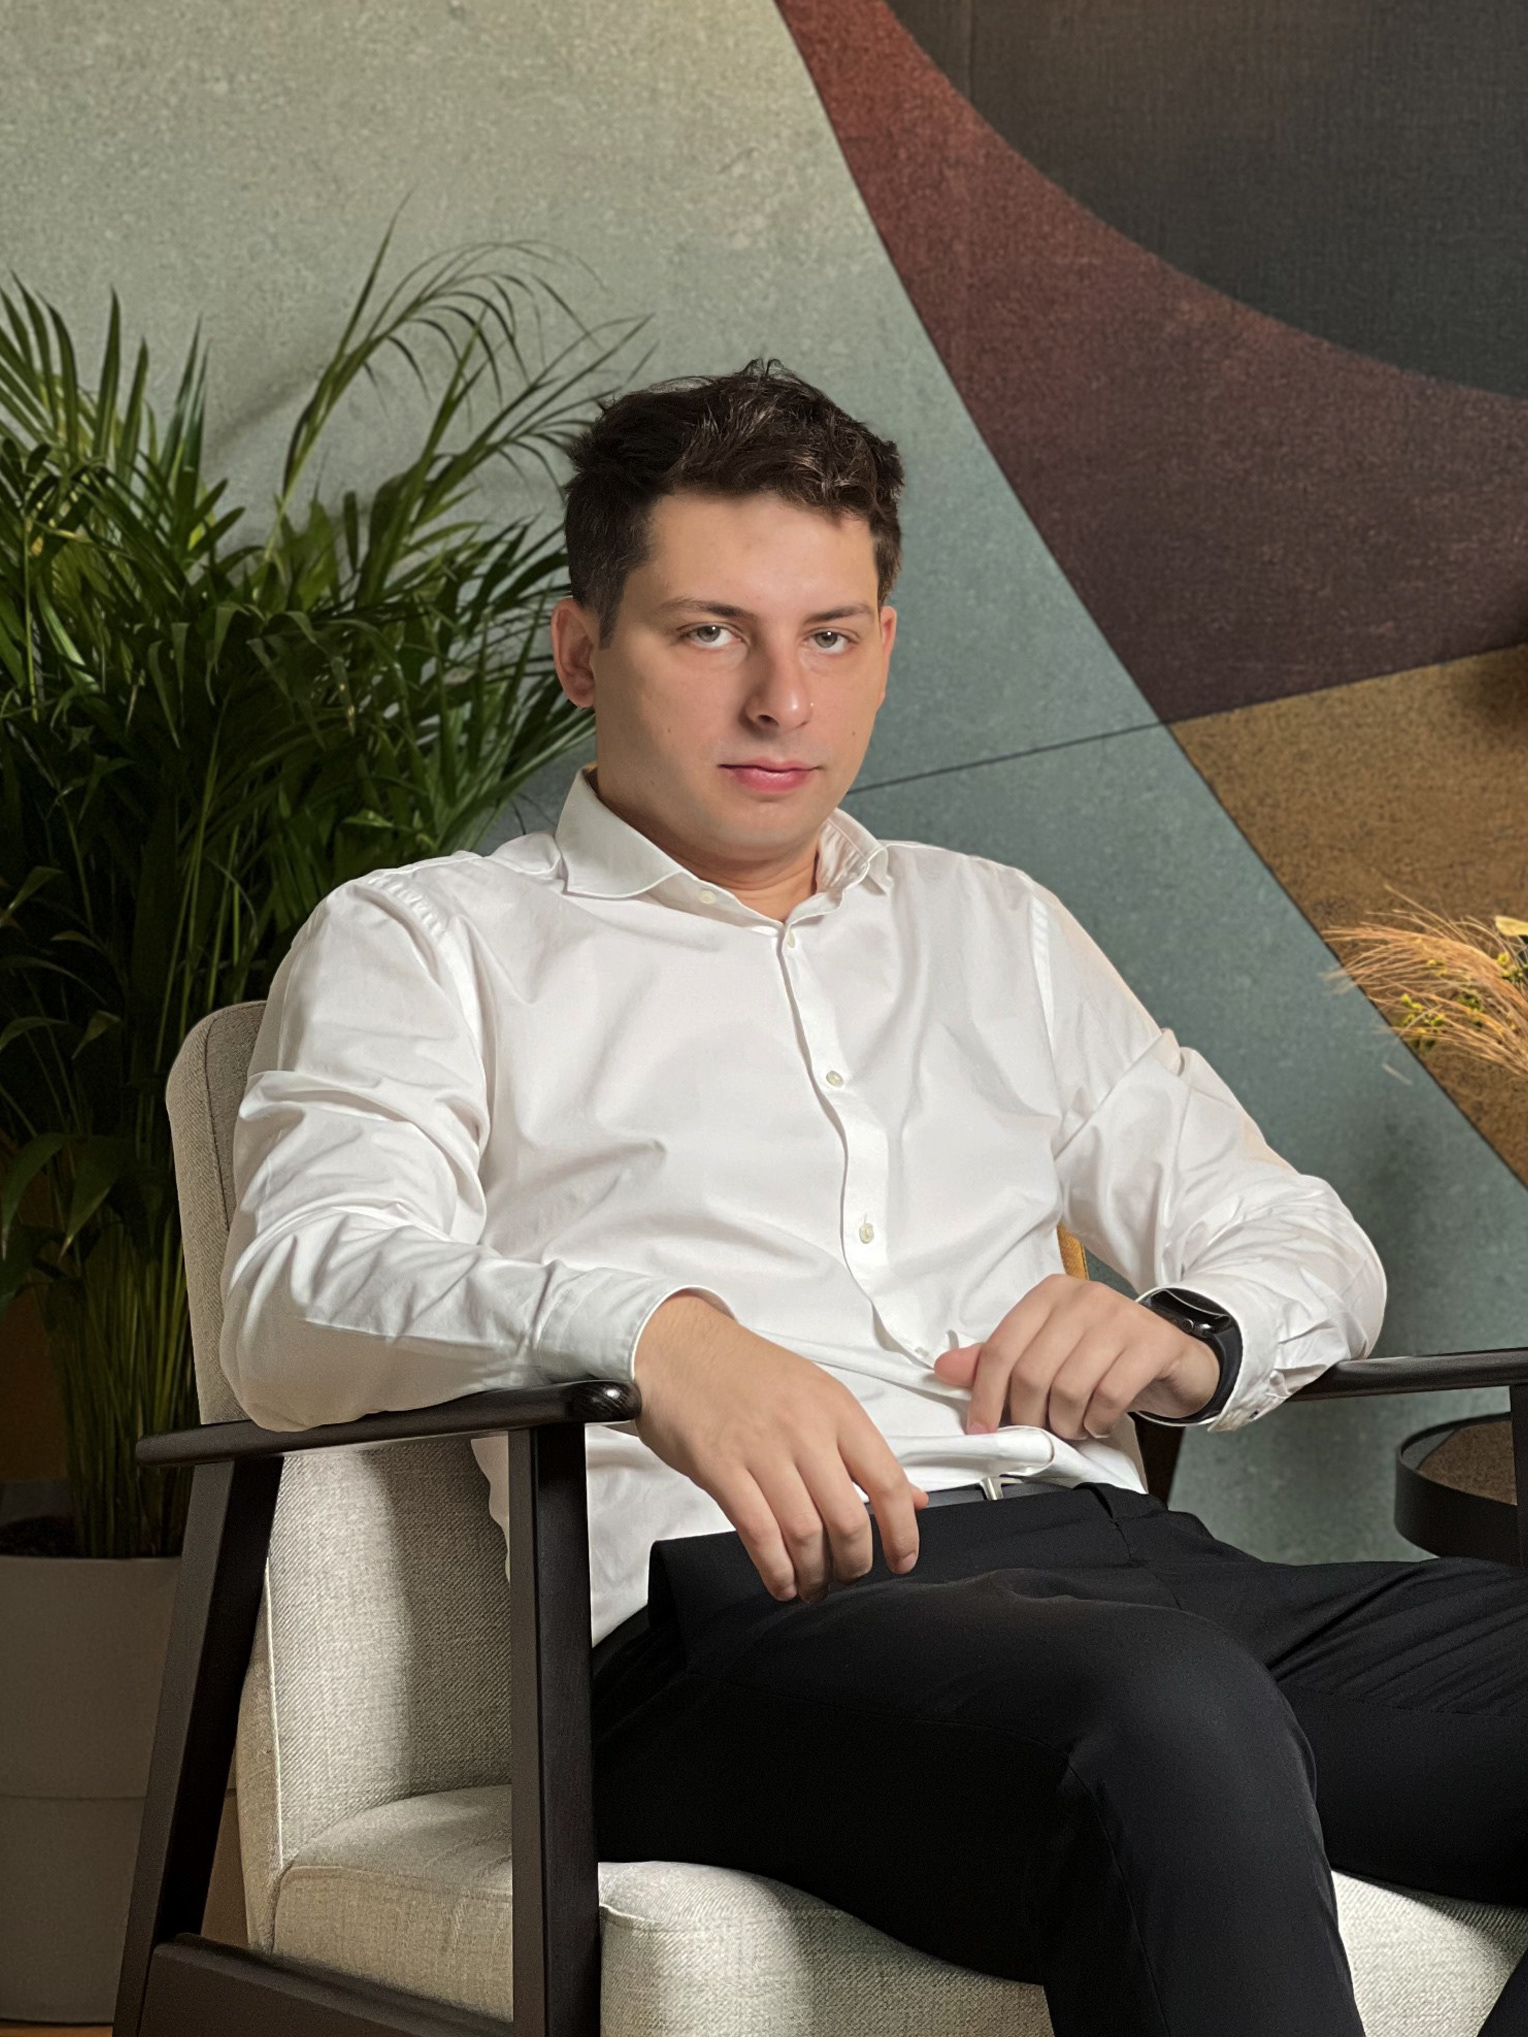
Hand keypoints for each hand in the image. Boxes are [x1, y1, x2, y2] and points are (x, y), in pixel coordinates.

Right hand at [633, 1296, 928, 1605]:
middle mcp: (804, 1429)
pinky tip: (781, 1581)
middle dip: (854, 1563)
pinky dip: (776, 1570)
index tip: (903, 1559)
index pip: (887, 1480)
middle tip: (849, 1576)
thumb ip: (861, 1450)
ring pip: (805, 1534)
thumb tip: (911, 1497)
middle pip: (848, 1518)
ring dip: (815, 1574)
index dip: (902, 1532)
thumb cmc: (746, 1373)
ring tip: (813, 1584)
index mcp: (836, 1408)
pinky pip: (759, 1534)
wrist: (677, 1348)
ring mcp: (761, 1449)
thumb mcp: (815, 1395)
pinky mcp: (720, 1468)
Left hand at [931, 1275, 1221, 1440]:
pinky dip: (1097, 1421)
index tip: (983, 1429)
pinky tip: (1099, 1421)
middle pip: (1032, 1373)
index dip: (985, 1396)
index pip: (1001, 1349)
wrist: (1173, 1359)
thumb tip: (944, 1368)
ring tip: (1073, 1426)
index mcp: (1049, 1294)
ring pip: (1069, 1387)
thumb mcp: (1049, 1355)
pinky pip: (1109, 1395)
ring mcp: (1121, 1316)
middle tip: (1040, 1431)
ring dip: (1066, 1423)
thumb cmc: (1103, 1358)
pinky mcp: (1153, 1342)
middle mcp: (1084, 1297)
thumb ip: (998, 1360)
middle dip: (1029, 1416)